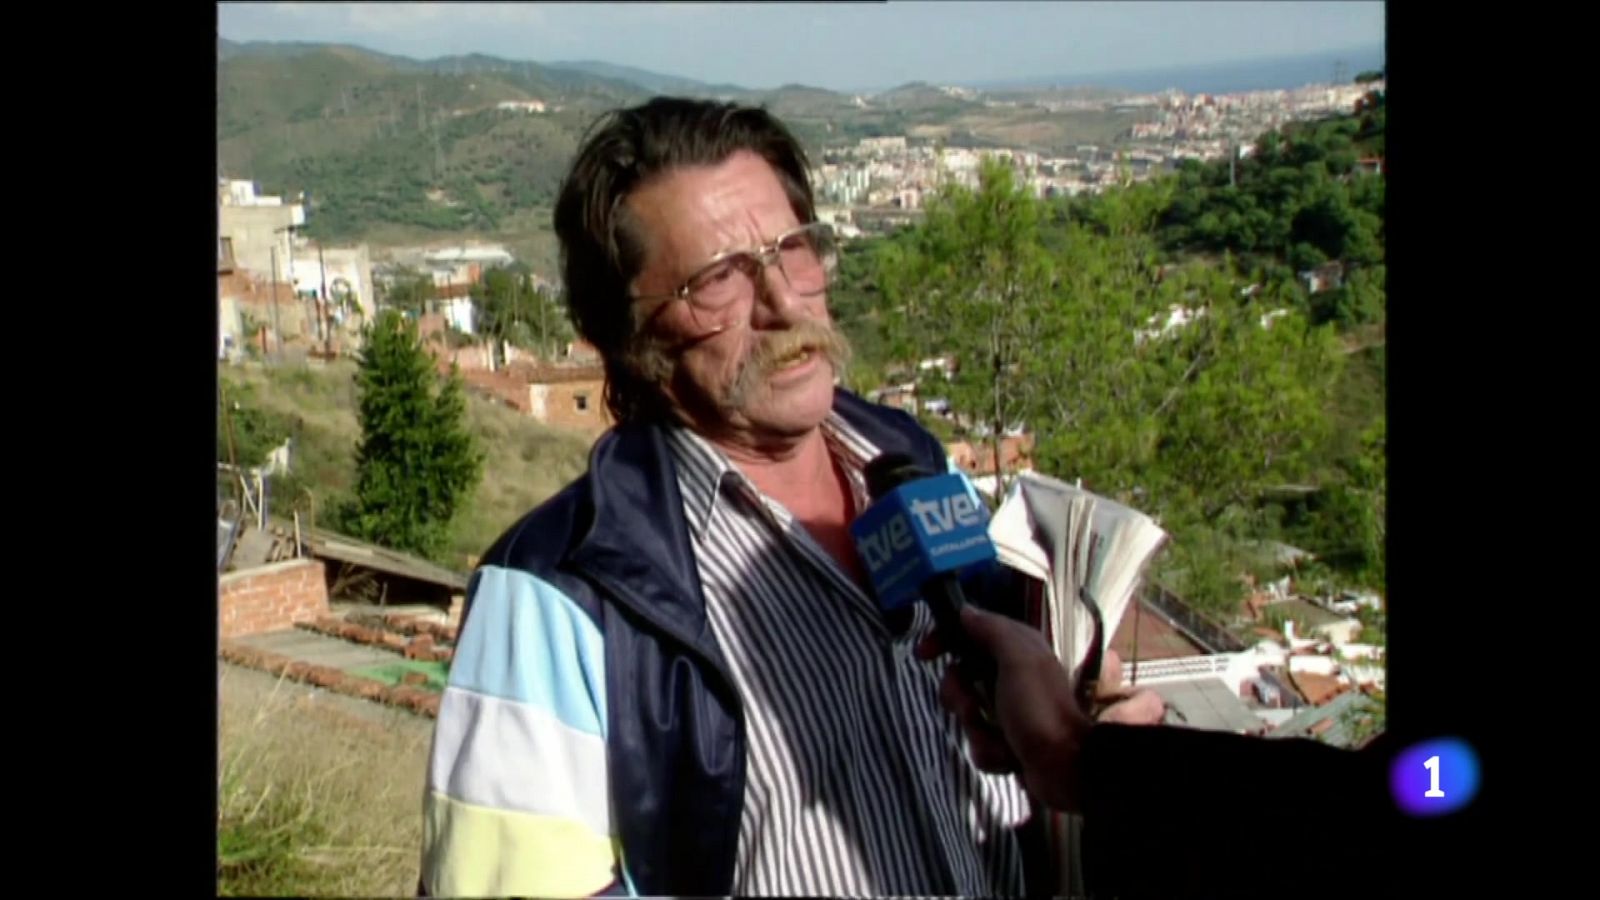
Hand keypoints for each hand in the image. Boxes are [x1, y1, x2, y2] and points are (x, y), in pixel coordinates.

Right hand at [917, 607, 1164, 810]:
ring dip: (977, 730)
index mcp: (1018, 648)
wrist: (1066, 769)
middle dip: (960, 697)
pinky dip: (989, 752)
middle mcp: (1012, 674)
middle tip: (972, 707)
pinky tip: (1008, 758)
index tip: (923, 654)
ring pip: (966, 713)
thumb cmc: (1040, 710)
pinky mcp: (1006, 740)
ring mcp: (1008, 709)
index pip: (970, 631)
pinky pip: (978, 742)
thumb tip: (965, 611)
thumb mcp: (1018, 661)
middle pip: (960, 676)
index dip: (944, 638)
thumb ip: (992, 631)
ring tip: (999, 740)